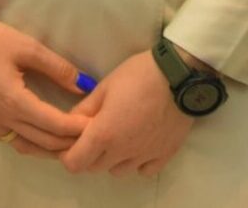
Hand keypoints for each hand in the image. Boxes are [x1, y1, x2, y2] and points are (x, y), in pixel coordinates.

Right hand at [0, 14, 91, 156]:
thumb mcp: (28, 47)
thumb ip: (58, 68)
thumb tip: (85, 85)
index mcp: (15, 102)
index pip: (55, 125)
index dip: (78, 128)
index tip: (98, 125)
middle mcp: (4, 119)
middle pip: (45, 142)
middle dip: (71, 142)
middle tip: (93, 136)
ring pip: (30, 147)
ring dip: (53, 149)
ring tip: (74, 141)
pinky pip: (15, 142)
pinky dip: (34, 145)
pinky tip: (47, 138)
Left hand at [60, 49, 196, 177]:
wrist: (179, 76)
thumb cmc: (137, 76)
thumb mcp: (104, 87)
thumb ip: (85, 109)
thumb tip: (71, 122)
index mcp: (104, 135)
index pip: (75, 163)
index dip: (68, 154)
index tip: (72, 139)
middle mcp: (122, 152)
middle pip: (94, 167)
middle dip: (88, 154)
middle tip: (94, 132)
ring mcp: (144, 156)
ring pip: (118, 170)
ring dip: (112, 158)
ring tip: (119, 136)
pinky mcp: (164, 156)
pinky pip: (144, 170)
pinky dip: (137, 162)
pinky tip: (139, 143)